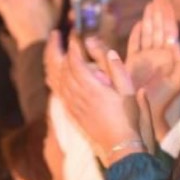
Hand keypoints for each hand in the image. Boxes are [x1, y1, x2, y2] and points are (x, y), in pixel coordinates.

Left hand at [48, 32, 144, 165]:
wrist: (119, 145)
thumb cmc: (128, 118)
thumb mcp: (128, 91)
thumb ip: (117, 69)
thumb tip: (108, 50)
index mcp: (91, 88)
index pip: (75, 61)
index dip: (73, 46)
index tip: (75, 33)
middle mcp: (77, 95)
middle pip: (59, 67)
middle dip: (55, 48)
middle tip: (55, 34)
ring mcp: (72, 105)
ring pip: (55, 79)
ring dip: (51, 61)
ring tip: (52, 47)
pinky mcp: (71, 112)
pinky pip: (56, 91)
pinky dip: (52, 77)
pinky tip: (52, 72)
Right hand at [125, 0, 179, 131]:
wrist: (147, 111)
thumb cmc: (164, 99)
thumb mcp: (177, 81)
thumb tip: (176, 43)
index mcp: (169, 56)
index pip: (169, 30)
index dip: (168, 15)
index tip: (167, 1)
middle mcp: (158, 55)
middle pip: (158, 28)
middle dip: (159, 12)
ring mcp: (145, 58)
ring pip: (147, 33)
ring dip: (149, 18)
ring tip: (150, 4)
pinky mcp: (132, 63)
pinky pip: (135, 44)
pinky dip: (137, 33)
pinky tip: (140, 24)